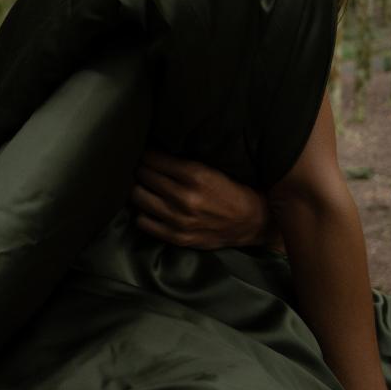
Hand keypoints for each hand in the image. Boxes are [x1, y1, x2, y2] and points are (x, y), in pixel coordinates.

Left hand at [131, 149, 277, 248]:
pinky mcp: (177, 237)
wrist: (251, 222)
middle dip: (142, 169)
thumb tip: (153, 152)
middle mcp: (184, 197)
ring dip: (139, 189)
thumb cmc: (230, 191)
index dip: (147, 154)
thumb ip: (183, 163)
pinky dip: (143, 212)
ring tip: (145, 187)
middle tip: (144, 169)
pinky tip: (150, 208)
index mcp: (194, 175)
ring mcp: (179, 219)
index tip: (147, 155)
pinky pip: (143, 222)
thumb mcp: (210, 169)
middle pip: (144, 175)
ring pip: (138, 197)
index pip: (152, 158)